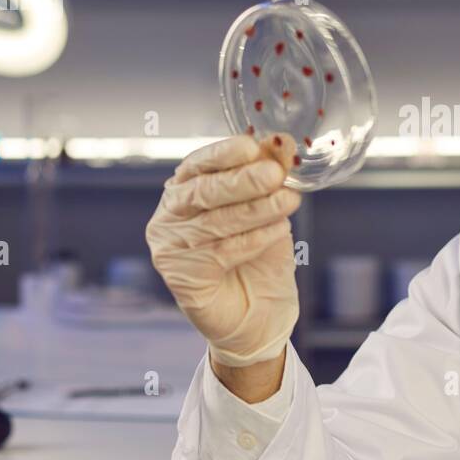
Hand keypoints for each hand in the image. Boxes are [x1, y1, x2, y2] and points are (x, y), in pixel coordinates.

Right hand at [146, 133, 300, 366]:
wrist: (257, 315)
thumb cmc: (259, 257)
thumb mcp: (269, 210)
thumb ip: (269, 179)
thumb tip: (283, 143)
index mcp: (185, 189)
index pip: (198, 164)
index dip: (224, 153)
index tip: (252, 145)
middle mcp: (171, 215)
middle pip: (203, 191)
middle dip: (242, 180)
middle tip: (274, 173)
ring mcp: (171, 246)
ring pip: (216, 222)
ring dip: (257, 209)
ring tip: (288, 201)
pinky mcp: (182, 276)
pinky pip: (222, 252)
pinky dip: (255, 238)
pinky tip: (279, 229)